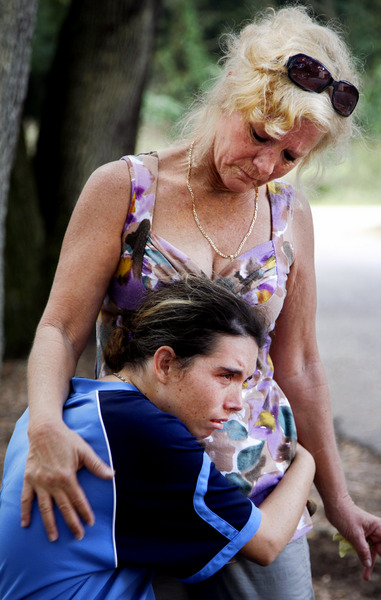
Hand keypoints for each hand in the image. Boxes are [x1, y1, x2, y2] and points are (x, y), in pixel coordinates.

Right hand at [21, 422, 113, 541]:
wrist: (45, 430)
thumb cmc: (67, 440)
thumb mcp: (84, 450)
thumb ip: (97, 465)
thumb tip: (112, 475)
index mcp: (67, 476)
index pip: (78, 499)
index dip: (85, 512)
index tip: (90, 523)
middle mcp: (52, 482)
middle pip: (63, 507)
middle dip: (72, 523)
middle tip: (78, 536)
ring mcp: (39, 482)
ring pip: (45, 508)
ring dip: (49, 524)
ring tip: (54, 538)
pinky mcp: (29, 480)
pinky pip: (26, 499)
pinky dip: (25, 512)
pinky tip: (26, 524)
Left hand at [325, 495, 380, 579]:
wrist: (334, 504)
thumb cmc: (345, 515)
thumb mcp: (354, 535)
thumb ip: (363, 550)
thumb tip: (368, 564)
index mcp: (380, 529)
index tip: (380, 554)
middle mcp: (377, 532)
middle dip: (378, 559)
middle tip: (368, 575)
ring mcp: (370, 534)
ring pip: (373, 552)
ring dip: (369, 563)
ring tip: (366, 577)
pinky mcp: (362, 536)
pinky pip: (365, 549)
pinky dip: (364, 557)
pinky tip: (364, 569)